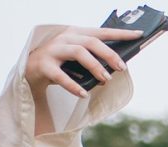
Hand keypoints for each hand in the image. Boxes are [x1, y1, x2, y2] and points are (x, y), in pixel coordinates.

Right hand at [25, 26, 143, 98]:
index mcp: (75, 33)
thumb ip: (93, 60)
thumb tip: (113, 70)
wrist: (29, 72)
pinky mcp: (44, 65)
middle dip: (109, 54)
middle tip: (122, 68)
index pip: (101, 31)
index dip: (120, 33)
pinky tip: (84, 94)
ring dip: (95, 66)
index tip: (138, 35)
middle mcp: (65, 38)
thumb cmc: (59, 64)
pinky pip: (61, 76)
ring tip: (106, 80)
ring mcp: (53, 50)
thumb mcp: (76, 59)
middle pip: (91, 41)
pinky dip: (74, 86)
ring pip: (78, 52)